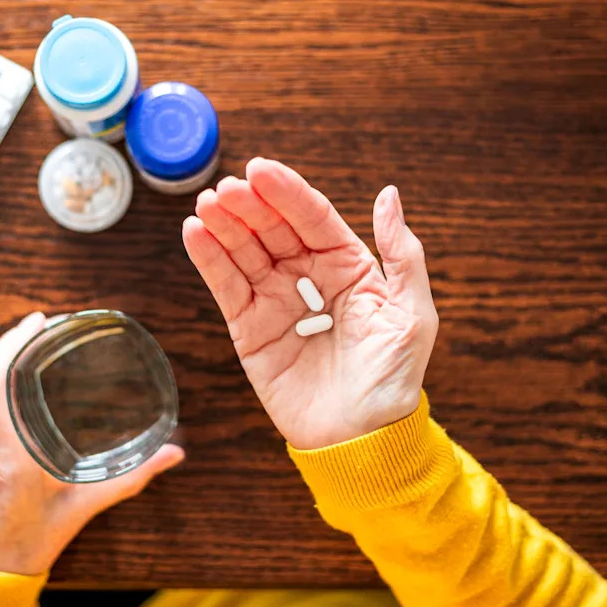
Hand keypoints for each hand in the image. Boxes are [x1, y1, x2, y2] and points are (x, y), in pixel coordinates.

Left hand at [0, 312, 184, 574]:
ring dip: (3, 367)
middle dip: (13, 345)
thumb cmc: (25, 545)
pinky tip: (16, 389)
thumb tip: (173, 455)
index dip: (10, 343)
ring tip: (34, 352)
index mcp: (7, 458)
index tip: (37, 322)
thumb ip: (129, 478)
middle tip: (44, 328)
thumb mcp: (82, 509)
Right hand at [182, 158, 437, 449]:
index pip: (313, 218)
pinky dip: (208, 260)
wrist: (361, 437)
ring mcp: (275, 301)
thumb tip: (388, 194)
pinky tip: (195, 232)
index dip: (288, 192)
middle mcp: (308, 277)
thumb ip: (401, 252)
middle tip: (228, 189)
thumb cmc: (393, 377)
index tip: (261, 169)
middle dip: (250, 206)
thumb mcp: (411, 312)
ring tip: (208, 205)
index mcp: (348, 266)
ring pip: (244, 252)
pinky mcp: (249, 328)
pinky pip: (226, 287)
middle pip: (273, 229)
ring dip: (224, 226)